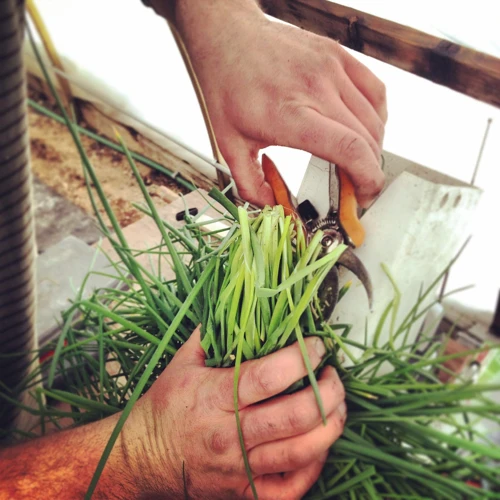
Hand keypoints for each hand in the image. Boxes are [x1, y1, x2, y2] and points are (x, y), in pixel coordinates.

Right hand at [124, 327, 345, 498]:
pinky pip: (291, 488)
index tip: (317, 346)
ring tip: (338, 405)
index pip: (268, 376)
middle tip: (333, 375)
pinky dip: (315, 466)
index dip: (301, 358)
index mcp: (214, 397)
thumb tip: (240, 303)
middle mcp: (229, 435)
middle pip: (294, 416)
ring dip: (331, 425)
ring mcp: (239, 468)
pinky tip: (319, 445)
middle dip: (328, 392)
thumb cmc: (165, 405)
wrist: (142, 458)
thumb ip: (212, 333)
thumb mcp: (182, 362)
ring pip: (300, 452)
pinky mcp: (244, 493)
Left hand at [174, 0, 386, 207]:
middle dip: (370, 171)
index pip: (349, 149)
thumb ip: (250, 185)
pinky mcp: (338, 55)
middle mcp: (317, 89)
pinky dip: (377, 117)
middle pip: (368, 139)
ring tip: (356, 161)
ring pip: (375, 118)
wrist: (228, 36)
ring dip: (373, 148)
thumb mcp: (229, 145)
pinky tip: (362, 129)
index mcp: (290, 115)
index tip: (364, 196)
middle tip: (356, 186)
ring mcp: (331, 68)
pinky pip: (375, 91)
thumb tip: (273, 208)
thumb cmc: (228, 87)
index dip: (367, 179)